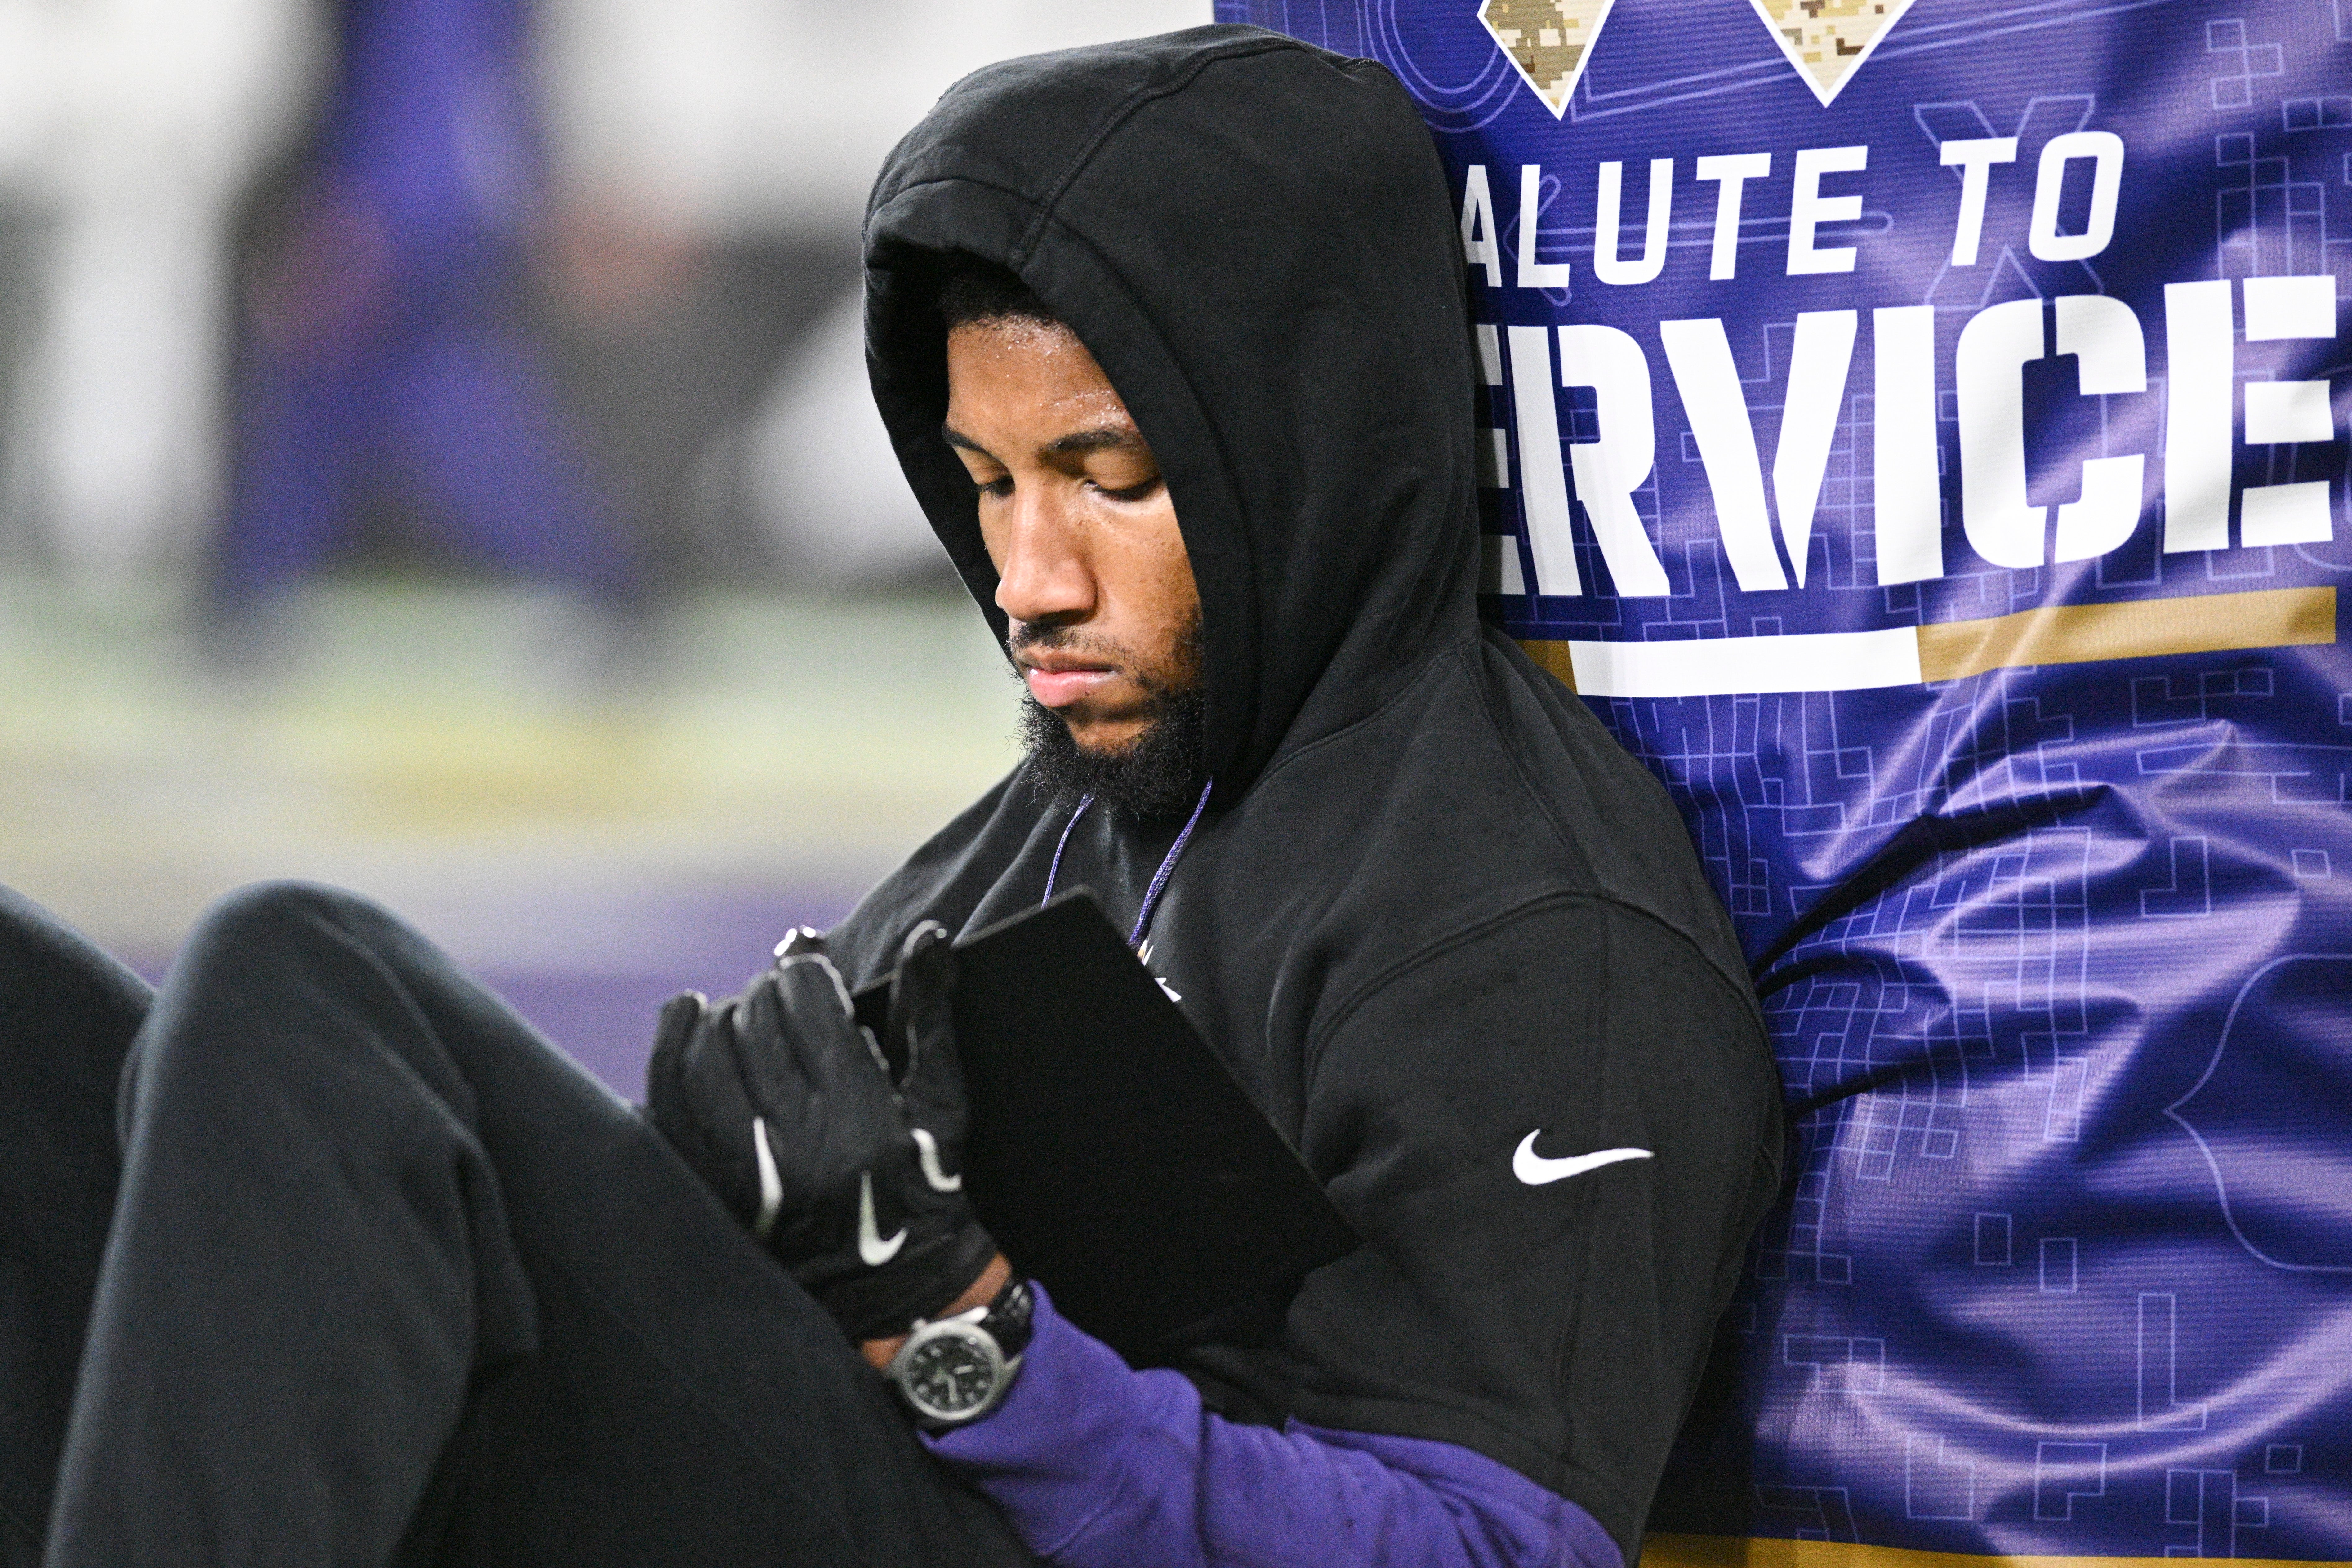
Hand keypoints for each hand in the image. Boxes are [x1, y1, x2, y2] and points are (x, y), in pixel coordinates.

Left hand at [645, 923, 996, 1341]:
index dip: (807, 970)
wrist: (892, 1293)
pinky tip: (686, 1023)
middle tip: (782, 994)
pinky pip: (666, 1101)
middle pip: (753, 1020)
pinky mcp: (707, 1191)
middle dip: (767, 994)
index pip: (808, 1000)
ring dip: (719, 1016)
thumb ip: (929, 1015)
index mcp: (859, 1119)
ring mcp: (742, 1173)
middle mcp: (795, 1146)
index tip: (813, 969)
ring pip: (702, 1053)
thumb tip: (928, 937)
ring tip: (740, 1013)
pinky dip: (670, 1051)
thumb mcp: (941, 1104)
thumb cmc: (925, 1187)